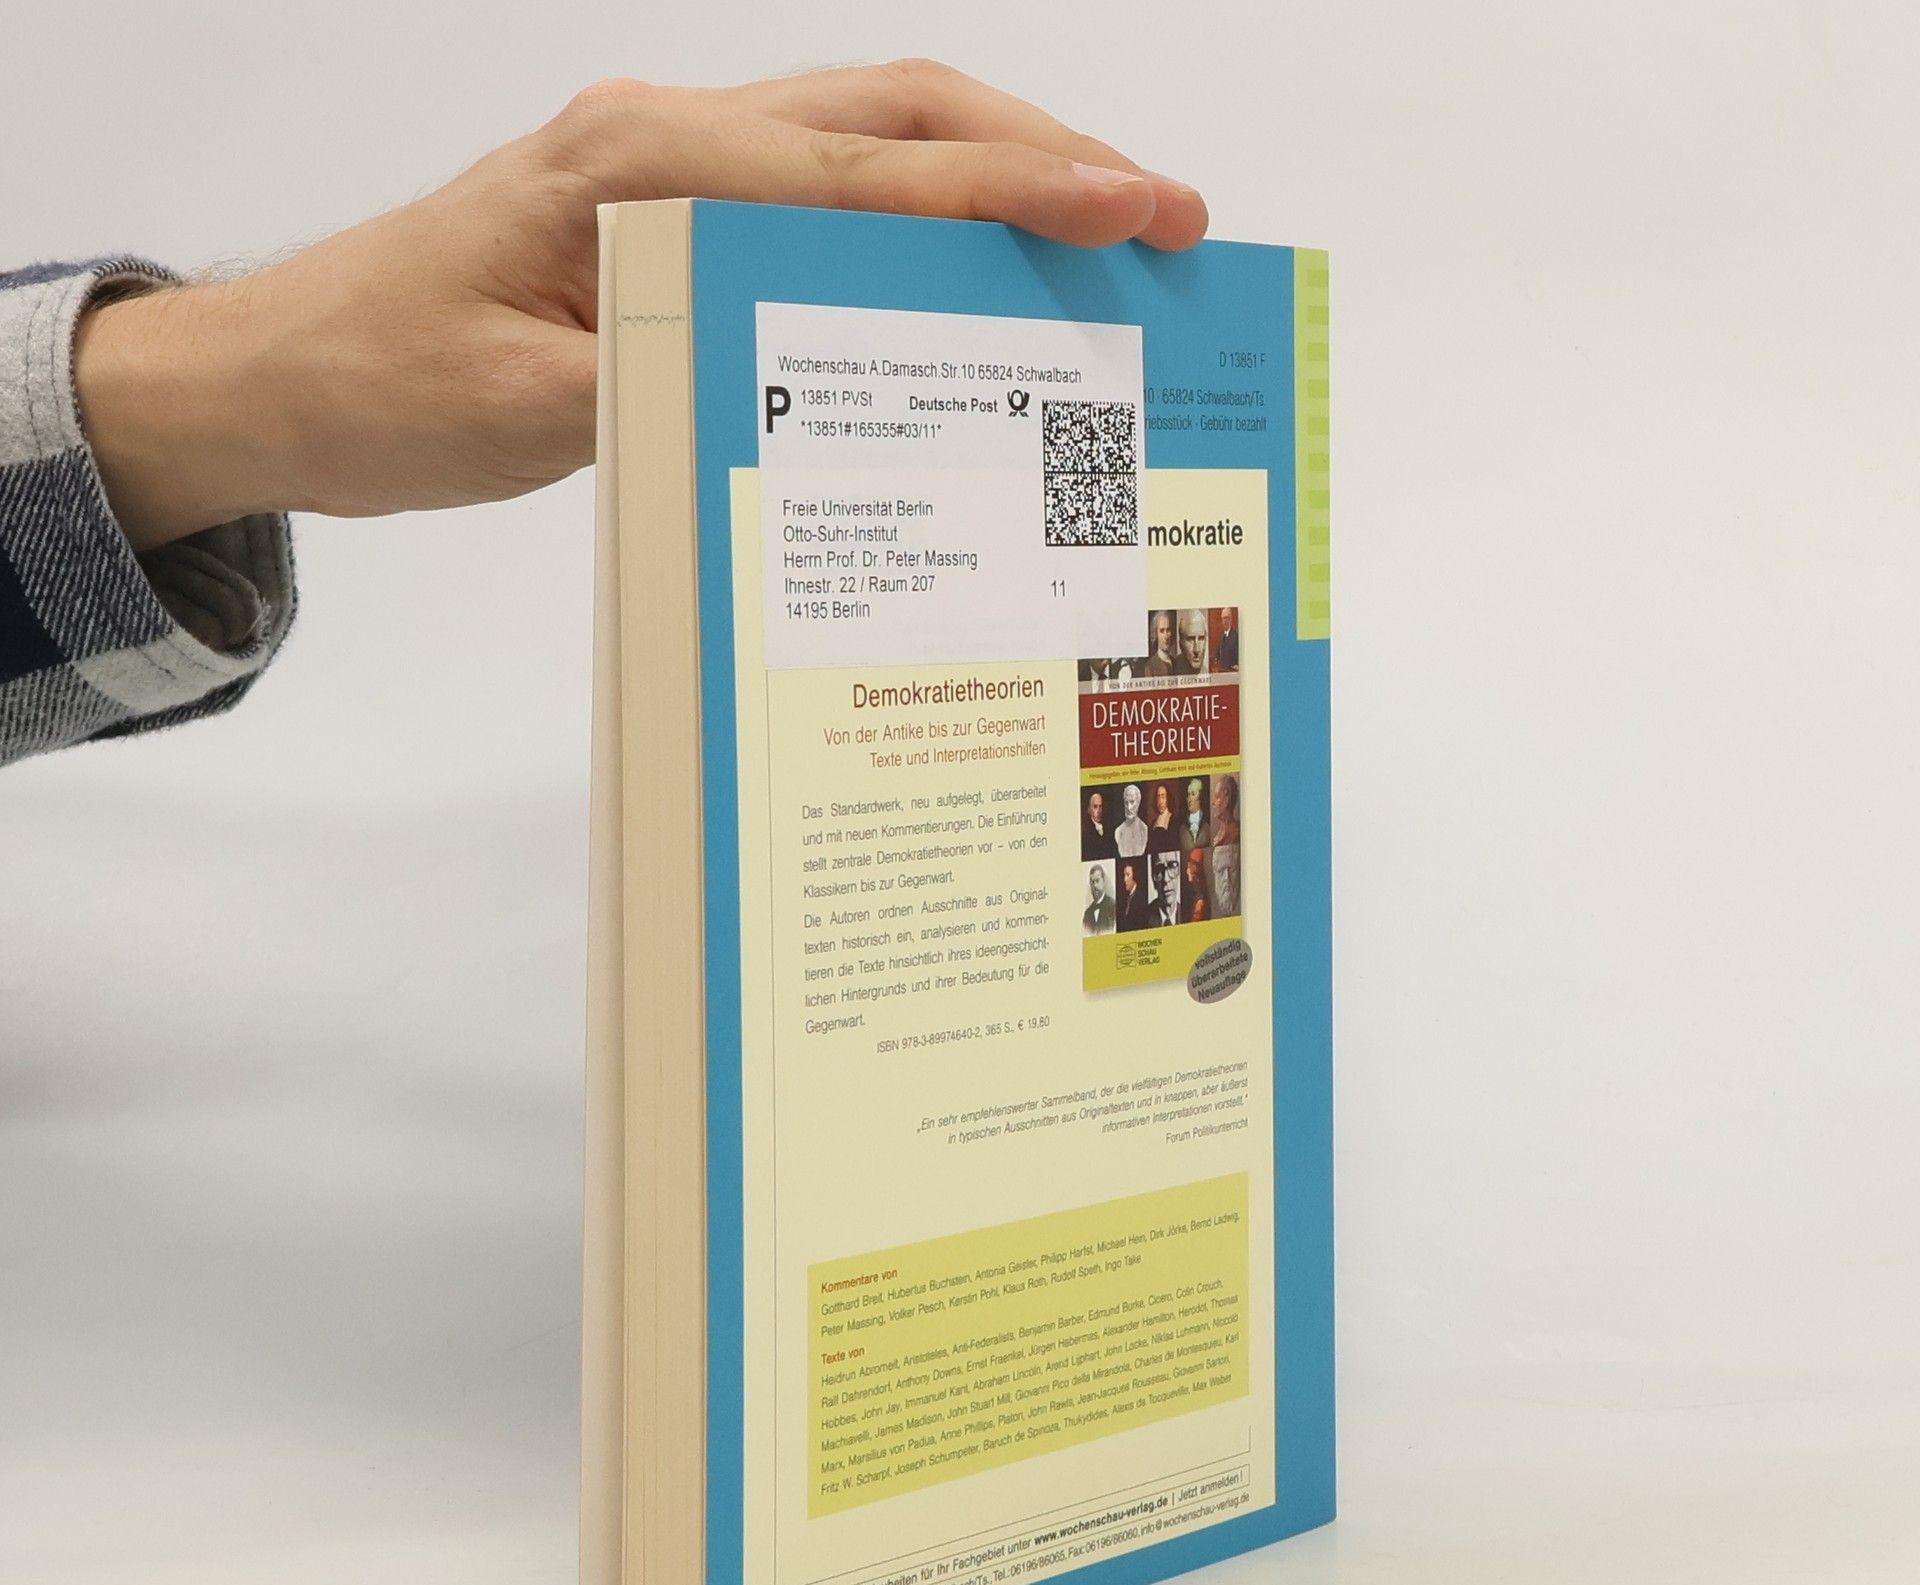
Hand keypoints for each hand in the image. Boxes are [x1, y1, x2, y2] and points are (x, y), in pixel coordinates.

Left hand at [73, 63, 1207, 549]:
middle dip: (1043, 157)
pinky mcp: (667, 207)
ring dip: (995, 171)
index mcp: (637, 169)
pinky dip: (923, 212)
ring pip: (870, 136)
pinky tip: (979, 263)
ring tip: (1110, 226)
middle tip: (1166, 210)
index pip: (863, 174)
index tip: (1133, 210)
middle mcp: (665, 139)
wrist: (284, 373)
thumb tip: (806, 379)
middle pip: (896, 116)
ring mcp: (668, 164)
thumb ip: (664, 382)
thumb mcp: (524, 412)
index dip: (1009, 197)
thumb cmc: (383, 386)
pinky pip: (825, 188)